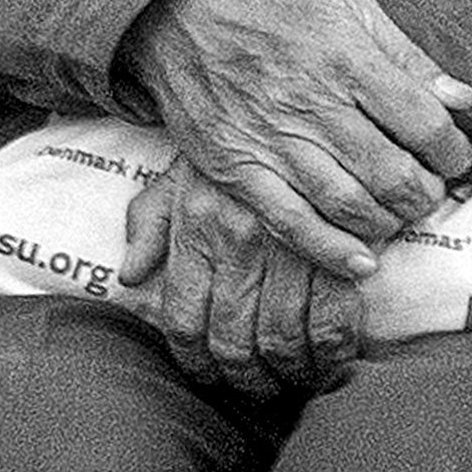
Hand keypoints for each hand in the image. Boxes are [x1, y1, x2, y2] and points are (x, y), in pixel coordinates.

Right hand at [116, 0, 471, 276]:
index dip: (452, 151)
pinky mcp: (237, 170)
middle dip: (425, 195)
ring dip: (387, 222)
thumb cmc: (278, 12)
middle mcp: (312, 105)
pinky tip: (362, 262)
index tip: (454, 158)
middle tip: (430, 194)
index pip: (423, 122)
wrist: (182, 16)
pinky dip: (331, 250)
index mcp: (348, 60)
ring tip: (398, 216)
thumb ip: (409, 57)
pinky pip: (290, 222)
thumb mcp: (351, 8)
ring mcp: (272, 142)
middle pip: (391, 173)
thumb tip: (462, 100)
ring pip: (348, 203)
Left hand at [122, 155, 367, 390]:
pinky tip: (331, 359)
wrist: (294, 82)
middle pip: (231, 339)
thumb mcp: (181, 171)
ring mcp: (290, 248)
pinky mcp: (341, 247)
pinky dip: (331, 352)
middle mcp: (238, 243)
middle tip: (256, 389)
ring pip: (280, 339)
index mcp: (197, 227)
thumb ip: (152, 223)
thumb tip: (130, 276)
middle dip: (243, 377)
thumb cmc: (239, 132)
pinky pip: (332, 321)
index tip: (209, 374)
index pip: (183, 319)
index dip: (194, 360)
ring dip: (287, 373)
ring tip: (293, 380)